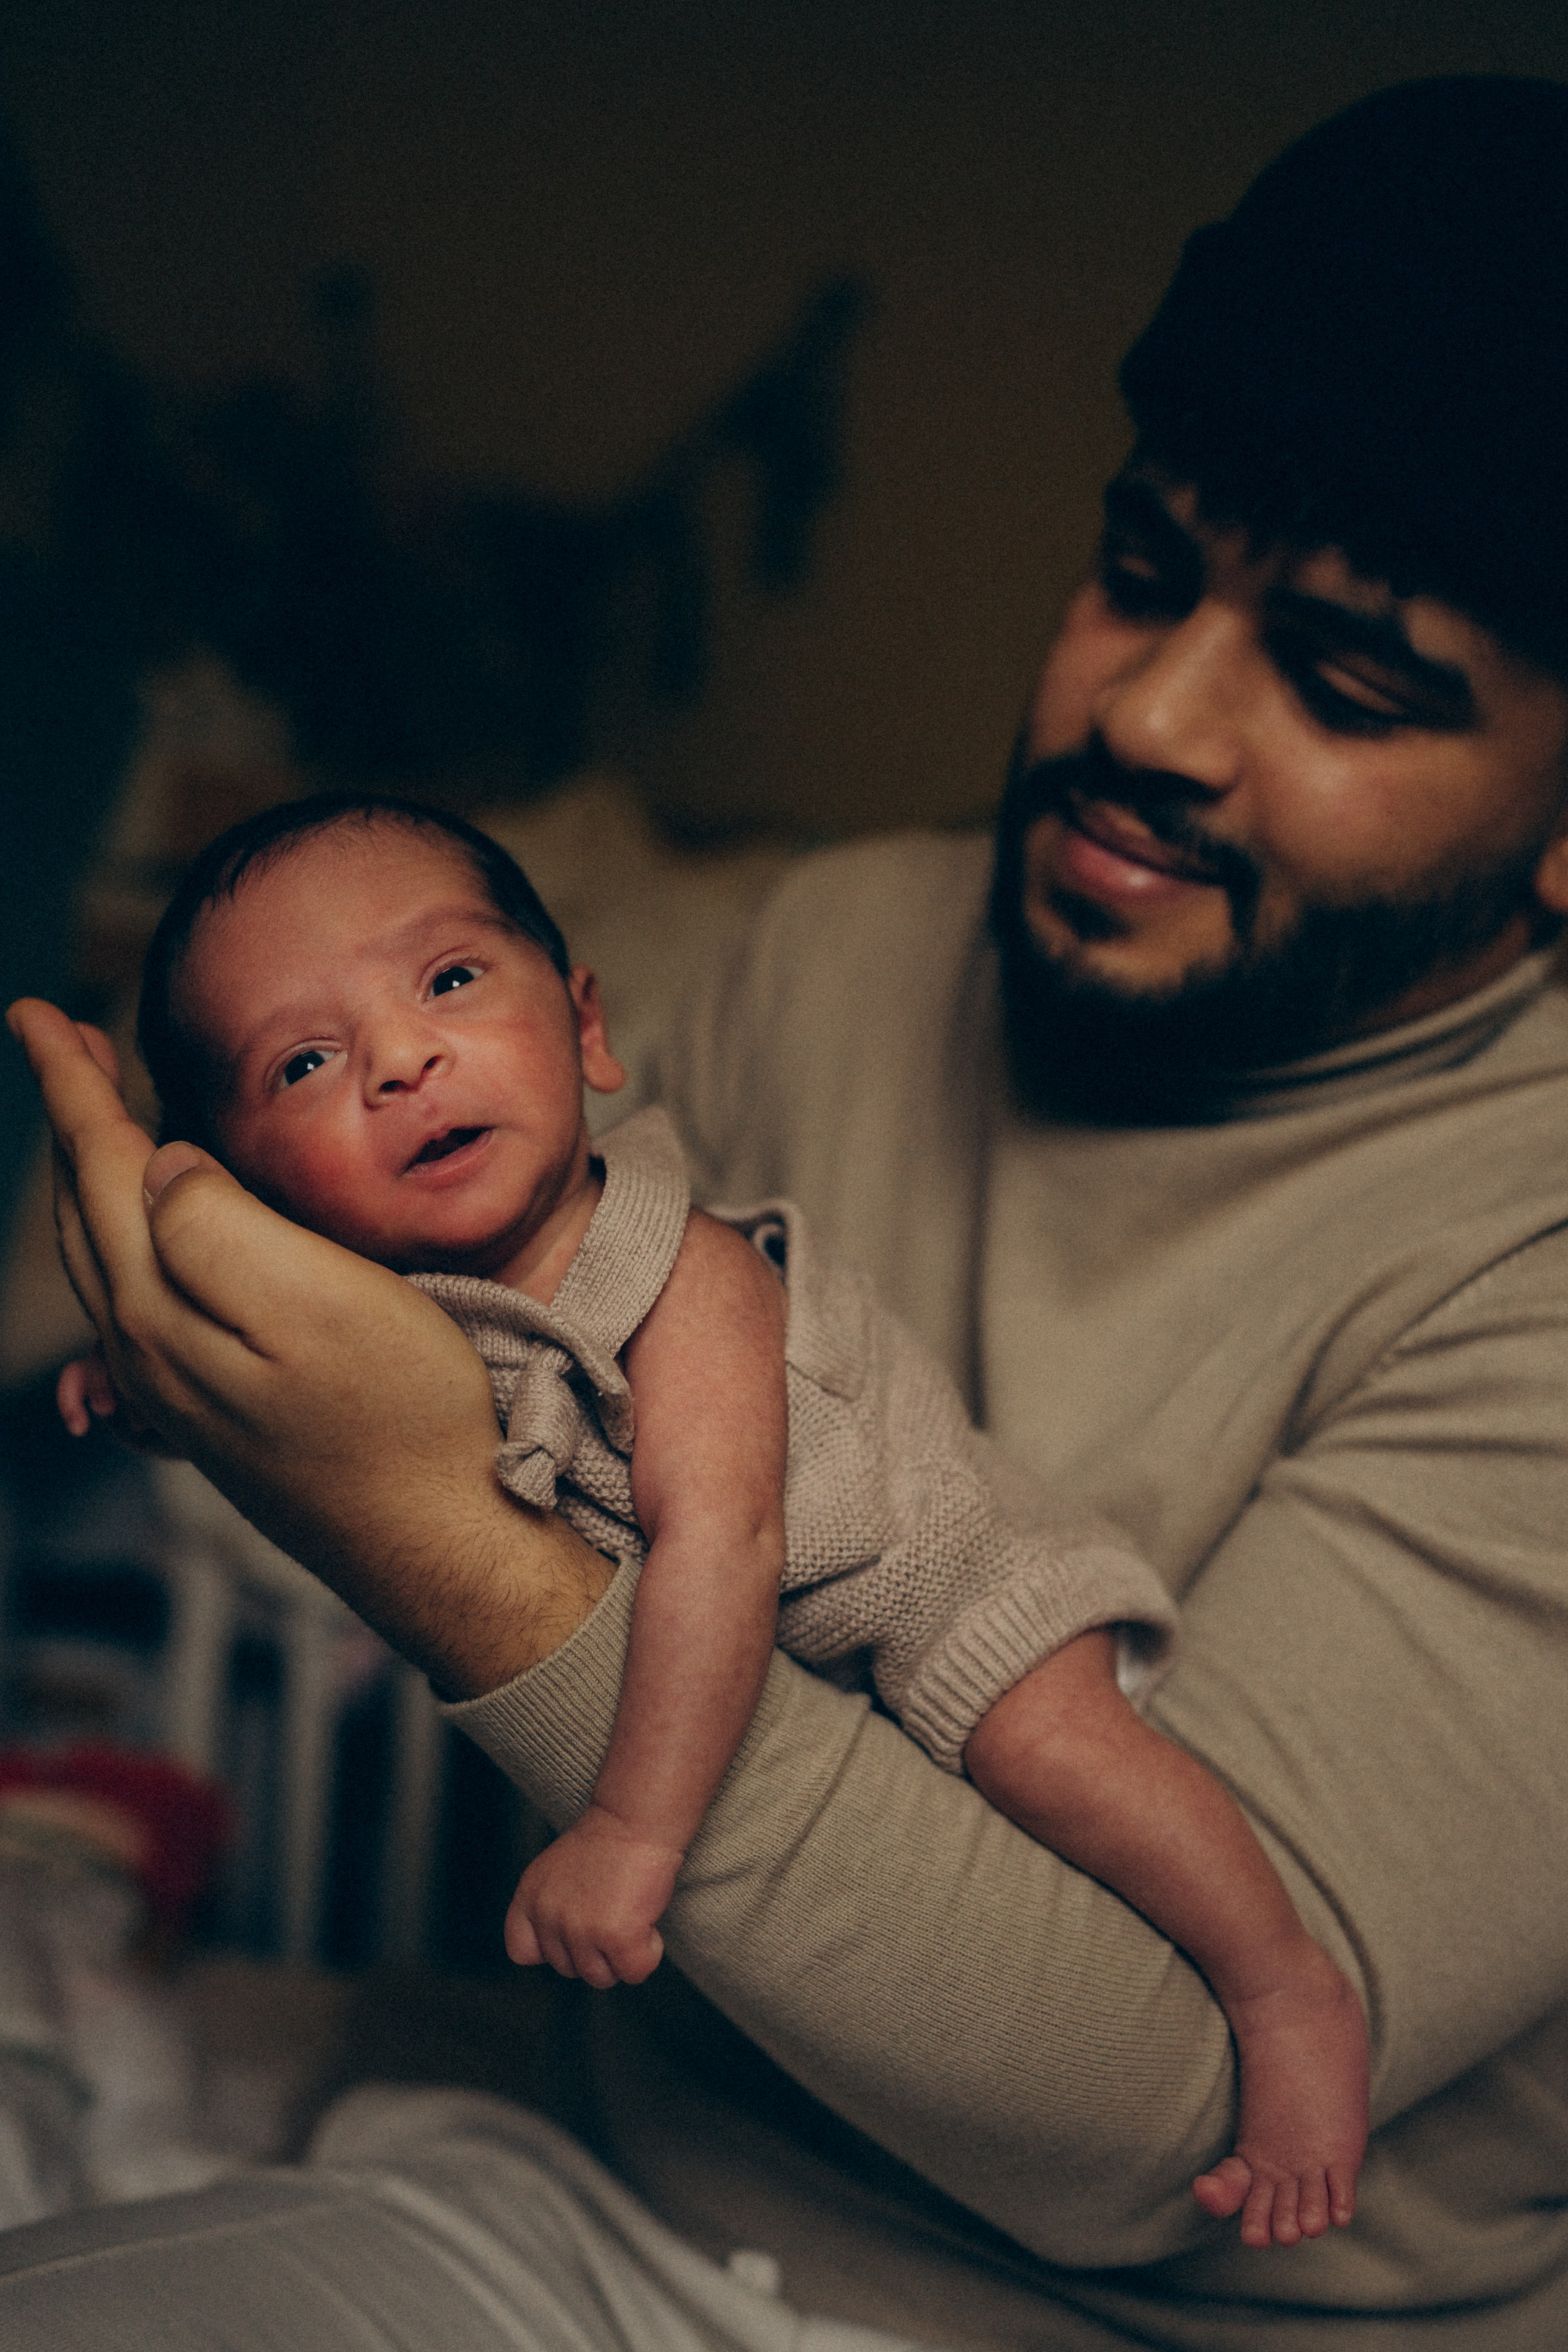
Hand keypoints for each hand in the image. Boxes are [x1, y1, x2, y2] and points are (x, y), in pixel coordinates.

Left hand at [8, 997, 614, 1695]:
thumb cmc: (406, 1416)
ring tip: (103, 1124)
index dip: (68, 1083)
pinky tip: (152, 1247)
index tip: (33, 1013)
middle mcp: (152, 1353)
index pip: (100, 1165)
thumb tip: (160, 1161)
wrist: (445, 1543)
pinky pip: (140, 1310)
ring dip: (95, 1181)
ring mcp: (182, 1393)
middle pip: (89, 1210)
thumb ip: (220, 1223)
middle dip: (74, 1119)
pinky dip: (128, 1248)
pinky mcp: (220, 1418)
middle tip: (64, 1043)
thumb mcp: (321, 1299)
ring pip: (109, 1262)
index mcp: (166, 1308)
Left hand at [504, 1802, 682, 1987]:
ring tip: (631, 1913)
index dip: (553, 1949)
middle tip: (615, 1911)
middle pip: (570, 1969)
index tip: (575, 1932)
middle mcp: (550, 1917)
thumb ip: (551, 1907)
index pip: (522, 1951)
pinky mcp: (617, 1937)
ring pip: (601, 1978)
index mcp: (530, 1898)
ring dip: (622, 1954)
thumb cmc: (608, 1840)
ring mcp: (581, 1929)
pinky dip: (648, 1953)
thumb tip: (567, 1947)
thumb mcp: (558, 1871)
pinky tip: (647, 1921)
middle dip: (596, 1950)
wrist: (636, 1817)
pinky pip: (635, 1972)